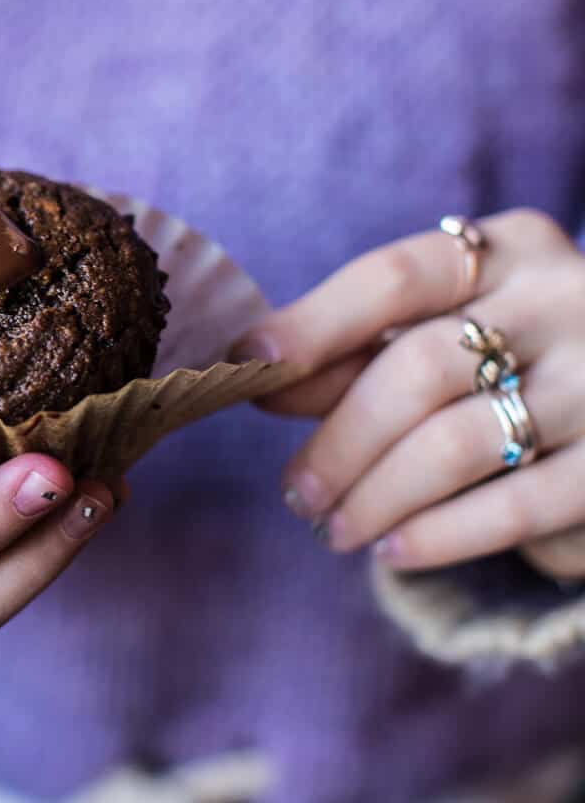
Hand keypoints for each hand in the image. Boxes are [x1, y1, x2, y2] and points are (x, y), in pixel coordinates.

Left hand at [234, 210, 584, 581]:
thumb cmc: (513, 368)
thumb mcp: (442, 338)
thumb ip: (356, 353)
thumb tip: (259, 375)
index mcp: (509, 251)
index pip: (395, 277)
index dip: (314, 322)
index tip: (249, 364)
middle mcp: (563, 300)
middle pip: (418, 368)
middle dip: (341, 439)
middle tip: (297, 492)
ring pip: (457, 441)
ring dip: (377, 494)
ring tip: (334, 528)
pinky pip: (515, 505)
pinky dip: (440, 534)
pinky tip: (393, 551)